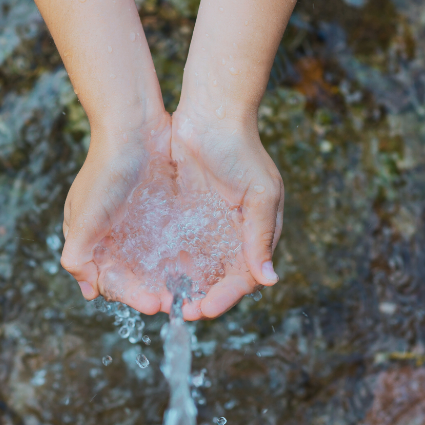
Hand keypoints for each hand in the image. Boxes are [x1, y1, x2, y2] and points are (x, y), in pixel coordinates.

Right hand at [60, 113, 173, 315]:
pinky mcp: (159, 211)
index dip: (130, 296)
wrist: (133, 124)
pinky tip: (196, 267)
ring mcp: (136, 223)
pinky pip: (169, 242)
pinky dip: (178, 258)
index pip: (109, 281)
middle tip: (176, 303)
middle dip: (151, 292)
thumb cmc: (105, 169)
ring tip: (189, 291)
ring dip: (167, 280)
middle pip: (132, 276)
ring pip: (151, 263)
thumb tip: (87, 289)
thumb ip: (78, 254)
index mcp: (89, 239)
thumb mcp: (85, 216)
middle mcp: (112, 235)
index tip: (153, 304)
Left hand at [169, 103, 283, 320]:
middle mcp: (233, 236)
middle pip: (219, 280)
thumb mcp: (259, 193)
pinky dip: (170, 266)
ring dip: (185, 287)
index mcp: (256, 234)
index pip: (244, 278)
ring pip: (198, 269)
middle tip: (181, 312)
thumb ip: (260, 236)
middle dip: (202, 298)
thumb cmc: (241, 150)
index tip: (204, 309)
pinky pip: (178, 249)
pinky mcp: (185, 216)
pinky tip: (155, 277)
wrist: (211, 113)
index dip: (225, 297)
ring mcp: (208, 227)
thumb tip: (269, 279)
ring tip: (166, 301)